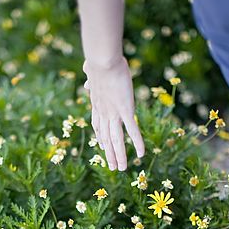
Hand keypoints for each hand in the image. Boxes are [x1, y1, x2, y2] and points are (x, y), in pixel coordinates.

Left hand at [83, 55, 144, 170]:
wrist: (102, 60)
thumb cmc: (98, 61)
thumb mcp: (92, 69)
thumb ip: (91, 74)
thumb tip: (87, 73)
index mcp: (96, 104)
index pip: (97, 125)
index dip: (100, 137)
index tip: (102, 146)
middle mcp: (103, 113)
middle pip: (106, 138)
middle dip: (109, 154)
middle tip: (112, 167)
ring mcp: (114, 113)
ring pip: (116, 140)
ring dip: (119, 156)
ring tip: (122, 169)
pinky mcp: (126, 110)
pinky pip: (132, 130)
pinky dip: (137, 143)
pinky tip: (141, 154)